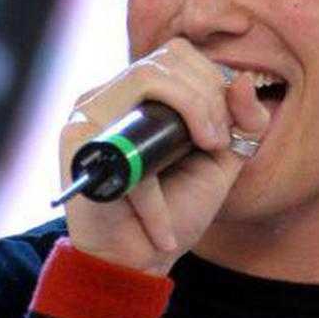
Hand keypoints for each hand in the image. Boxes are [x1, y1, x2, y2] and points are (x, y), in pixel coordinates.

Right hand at [57, 38, 270, 275]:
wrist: (132, 263)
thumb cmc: (175, 211)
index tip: (223, 131)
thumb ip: (242, 122)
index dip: (213, 80)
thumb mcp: (222, 162)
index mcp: (141, 95)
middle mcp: (111, 95)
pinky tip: (163, 223)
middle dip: (208, 98)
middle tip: (215, 145)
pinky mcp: (75, 143)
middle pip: (167, 58)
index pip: (179, 54)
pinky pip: (127, 138)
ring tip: (203, 154)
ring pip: (148, 76)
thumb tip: (243, 79)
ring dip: (192, 112)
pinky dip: (154, 188)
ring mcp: (89, 115)